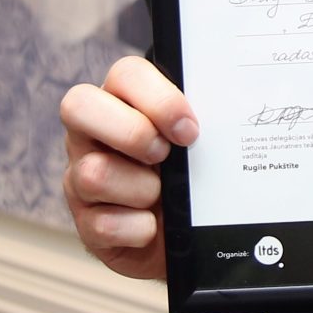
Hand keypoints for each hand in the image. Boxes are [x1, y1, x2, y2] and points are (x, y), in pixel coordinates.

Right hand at [59, 55, 198, 281]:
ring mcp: (79, 180)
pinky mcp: (85, 225)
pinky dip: (139, 229)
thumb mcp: (200, 145)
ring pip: (93, 172)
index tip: (190, 129)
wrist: (187, 238)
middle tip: (165, 155)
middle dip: (132, 131)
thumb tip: (234, 104)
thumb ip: (200, 121)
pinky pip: (104, 224)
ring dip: (142, 189)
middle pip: (78, 106)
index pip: (125, 74)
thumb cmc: (195, 179)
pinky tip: (152, 228)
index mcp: (123, 105)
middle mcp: (91, 137)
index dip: (158, 99)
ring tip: (162, 198)